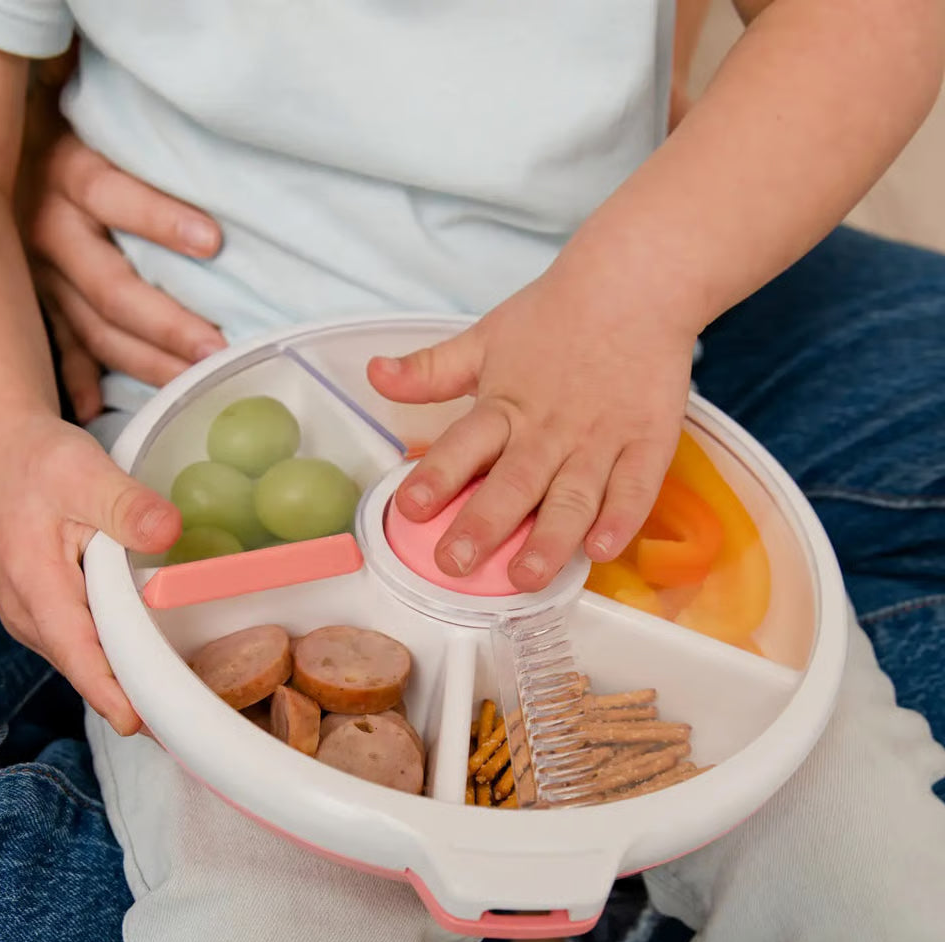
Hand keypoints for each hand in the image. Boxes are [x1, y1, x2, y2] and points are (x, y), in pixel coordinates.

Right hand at [0, 414, 181, 734]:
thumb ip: (127, 505)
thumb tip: (168, 532)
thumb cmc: (40, 461)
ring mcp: (34, 616)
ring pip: (85, 659)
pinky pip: (85, 644)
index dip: (109, 691)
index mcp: (34, 583)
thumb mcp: (86, 472)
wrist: (2, 450)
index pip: (75, 652)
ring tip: (182, 704)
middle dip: (131, 696)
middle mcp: (27, 612)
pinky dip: (117, 657)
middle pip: (85, 666)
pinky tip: (156, 665)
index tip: (140, 724)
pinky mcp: (47, 611)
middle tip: (186, 725)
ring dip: (127, 680)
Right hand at [24, 132, 227, 422]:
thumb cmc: (66, 124)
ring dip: (144, 361)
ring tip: (193, 385)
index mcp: (67, 173)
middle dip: (168, 324)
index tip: (214, 241)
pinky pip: (58, 346)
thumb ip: (141, 139)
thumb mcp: (97, 117)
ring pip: (94, 328)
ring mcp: (36, 271)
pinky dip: (76, 380)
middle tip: (217, 350)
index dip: (161, 218)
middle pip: (112, 286)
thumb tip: (215, 150)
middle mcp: (47, 227)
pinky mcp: (32, 297)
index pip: (116, 195)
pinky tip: (94, 410)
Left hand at [368, 255, 695, 592]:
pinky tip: (600, 550)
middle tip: (456, 562)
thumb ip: (430, 371)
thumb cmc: (555, 318)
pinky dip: (620, 519)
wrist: (636, 283)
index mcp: (505, 405)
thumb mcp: (485, 340)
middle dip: (484, 525)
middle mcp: (549, 430)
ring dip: (549, 538)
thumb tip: (374, 374)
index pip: (463, 445)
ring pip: (573, 497)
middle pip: (514, 482)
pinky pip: (636, 488)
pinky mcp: (648, 444)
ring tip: (527, 576)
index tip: (409, 508)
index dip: (436, 476)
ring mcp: (601, 440)